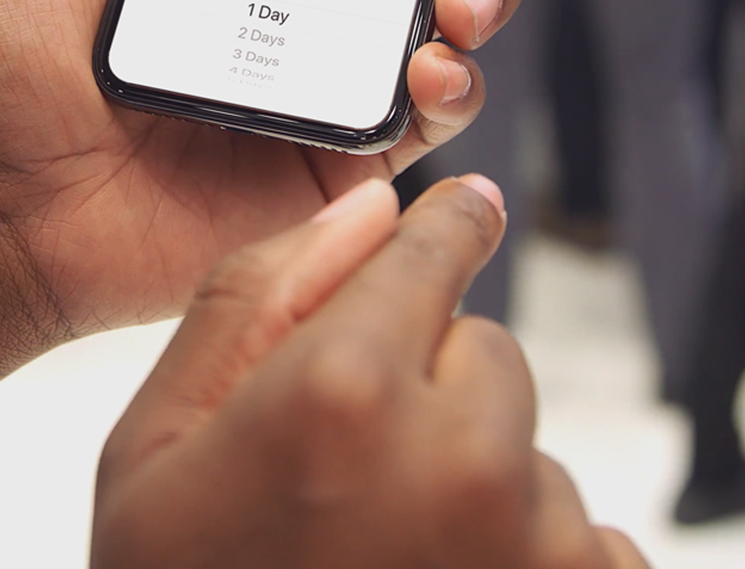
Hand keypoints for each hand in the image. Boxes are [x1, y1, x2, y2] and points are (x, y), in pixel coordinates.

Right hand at [93, 177, 647, 568]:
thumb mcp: (156, 451)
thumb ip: (253, 303)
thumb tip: (364, 211)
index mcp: (338, 391)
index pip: (434, 252)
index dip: (446, 229)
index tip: (469, 214)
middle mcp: (459, 453)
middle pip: (485, 348)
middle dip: (433, 388)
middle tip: (355, 480)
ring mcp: (538, 540)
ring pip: (529, 446)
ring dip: (480, 481)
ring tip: (391, 564)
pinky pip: (588, 534)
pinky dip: (530, 556)